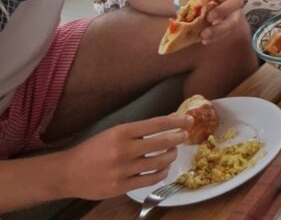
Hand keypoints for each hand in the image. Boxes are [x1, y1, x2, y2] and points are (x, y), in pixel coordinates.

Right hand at [63, 115, 190, 199]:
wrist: (67, 173)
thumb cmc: (93, 149)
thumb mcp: (114, 132)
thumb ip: (141, 128)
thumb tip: (170, 119)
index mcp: (120, 133)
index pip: (156, 125)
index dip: (176, 122)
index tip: (188, 120)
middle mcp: (123, 150)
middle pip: (162, 143)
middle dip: (178, 138)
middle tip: (184, 136)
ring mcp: (123, 170)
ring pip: (159, 162)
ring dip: (171, 156)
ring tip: (173, 152)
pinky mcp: (122, 187)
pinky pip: (151, 179)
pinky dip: (162, 172)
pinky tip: (164, 168)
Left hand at [180, 0, 245, 44]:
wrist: (198, 6)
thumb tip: (187, 7)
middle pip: (237, 2)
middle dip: (224, 10)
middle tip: (209, 18)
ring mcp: (234, 12)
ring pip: (233, 20)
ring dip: (219, 28)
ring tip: (204, 34)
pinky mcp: (230, 25)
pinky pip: (227, 32)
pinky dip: (215, 36)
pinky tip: (205, 40)